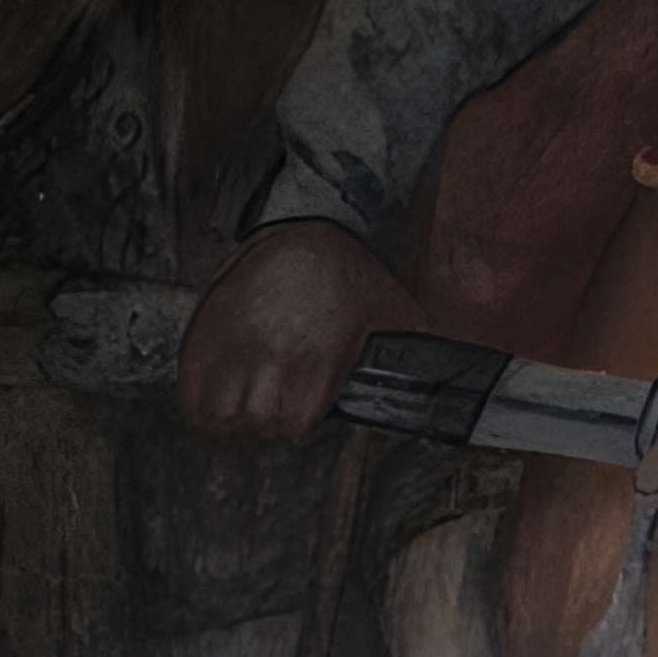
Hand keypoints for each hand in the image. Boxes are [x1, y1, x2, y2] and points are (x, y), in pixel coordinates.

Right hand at [181, 220, 420, 441]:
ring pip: (217, 416)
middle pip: (253, 425)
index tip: (300, 412)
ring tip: (244, 404)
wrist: (304, 230)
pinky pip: (191, 396)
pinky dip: (201, 405)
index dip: (296, 423)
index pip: (291, 426)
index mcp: (314, 358)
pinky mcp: (203, 340)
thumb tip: (466, 382)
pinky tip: (219, 396)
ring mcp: (230, 347)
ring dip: (230, 419)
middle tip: (272, 408)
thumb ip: (424, 354)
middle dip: (264, 424)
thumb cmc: (353, 279)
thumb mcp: (396, 315)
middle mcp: (268, 355)